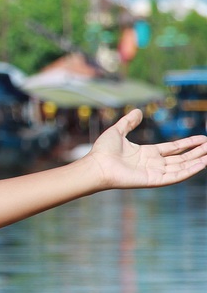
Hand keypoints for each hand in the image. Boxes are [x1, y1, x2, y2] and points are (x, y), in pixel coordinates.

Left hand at [84, 109, 206, 188]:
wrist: (96, 165)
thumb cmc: (102, 151)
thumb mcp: (117, 131)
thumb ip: (128, 122)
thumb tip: (137, 111)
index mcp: (147, 153)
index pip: (173, 148)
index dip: (188, 143)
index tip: (202, 139)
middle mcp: (153, 163)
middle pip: (181, 158)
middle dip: (197, 152)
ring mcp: (154, 173)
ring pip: (182, 167)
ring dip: (197, 161)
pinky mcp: (154, 180)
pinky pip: (176, 176)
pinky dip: (189, 171)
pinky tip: (202, 164)